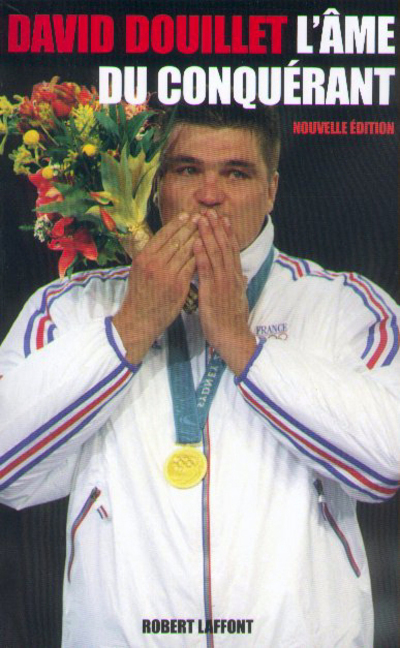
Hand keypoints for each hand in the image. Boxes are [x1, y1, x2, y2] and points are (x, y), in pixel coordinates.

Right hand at [113, 213, 197, 363]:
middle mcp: (154, 263)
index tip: (188, 215)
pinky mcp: (178, 286)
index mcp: (143, 257)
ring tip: (209, 231)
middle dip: (191, 227)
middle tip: (203, 217)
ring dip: (200, 239)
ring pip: (187, 251)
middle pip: (177, 239)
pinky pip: (193, 266)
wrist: (139, 320)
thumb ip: (151, 255)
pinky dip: (202, 257)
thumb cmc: (140, 295)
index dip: (177, 223)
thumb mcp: (138, 271)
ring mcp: (167, 274)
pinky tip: (209, 251)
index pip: (163, 234)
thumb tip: (164, 239)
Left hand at [194, 210, 256, 374]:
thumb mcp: (235, 300)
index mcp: (236, 278)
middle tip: (210, 211)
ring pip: (217, 253)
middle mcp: (232, 277)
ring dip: (209, 234)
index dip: (227, 233)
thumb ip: (236, 286)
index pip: (232, 251)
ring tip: (202, 219)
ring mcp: (223, 283)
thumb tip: (240, 278)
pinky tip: (196, 241)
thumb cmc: (231, 323)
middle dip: (217, 228)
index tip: (223, 218)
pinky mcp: (213, 292)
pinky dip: (202, 254)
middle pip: (225, 247)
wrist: (233, 339)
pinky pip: (207, 269)